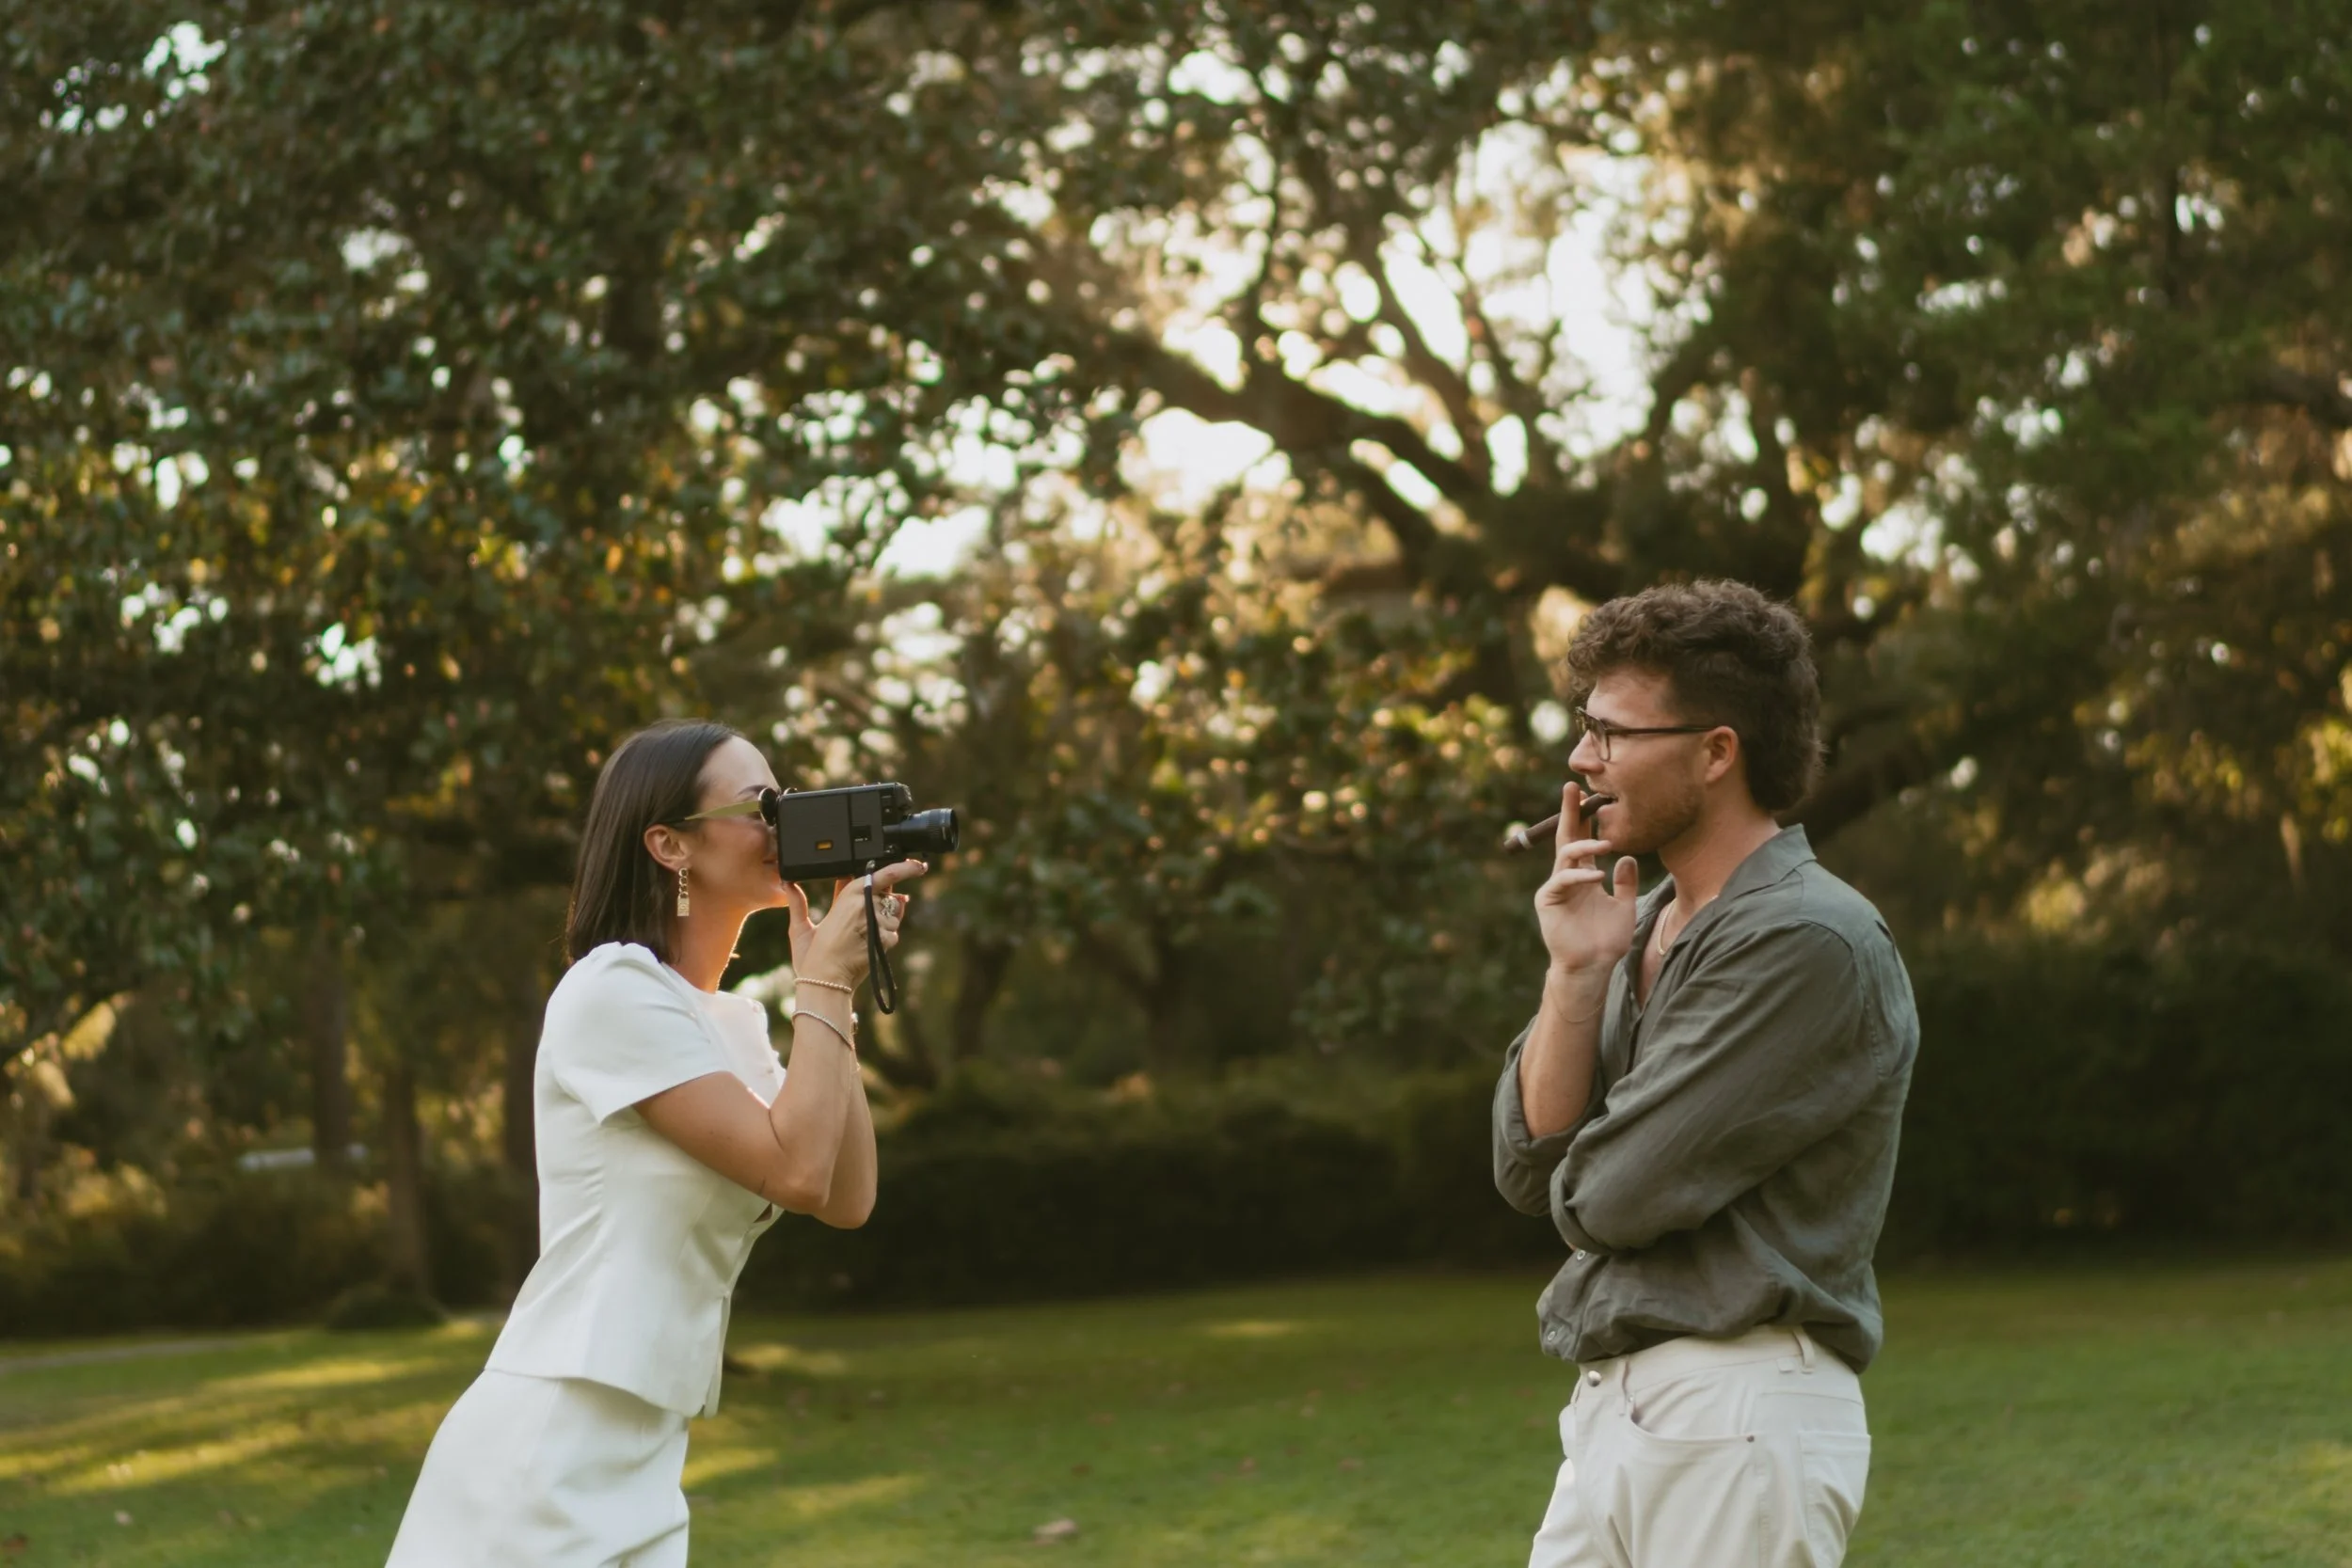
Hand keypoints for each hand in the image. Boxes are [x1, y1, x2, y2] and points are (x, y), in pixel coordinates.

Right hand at [786, 859, 927, 985]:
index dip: (903, 868)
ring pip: (893, 916)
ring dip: (884, 925)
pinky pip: (893, 934)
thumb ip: (799, 903)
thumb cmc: (811, 958)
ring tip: (860, 939)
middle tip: (862, 924)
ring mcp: (877, 922)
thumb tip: (788, 884)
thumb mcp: (801, 928)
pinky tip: (866, 948)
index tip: (918, 865)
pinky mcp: (884, 939)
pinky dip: (884, 940)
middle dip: (883, 906)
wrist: (825, 983)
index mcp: (847, 896)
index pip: (882, 875)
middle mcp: (865, 905)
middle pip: (890, 897)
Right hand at [1533, 782, 1638, 975]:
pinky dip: (1580, 876)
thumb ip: (1626, 882)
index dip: (1584, 818)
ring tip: (1606, 844)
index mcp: (1584, 876)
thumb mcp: (1625, 907)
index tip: (1589, 794)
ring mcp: (1556, 888)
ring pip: (1565, 856)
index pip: (1582, 839)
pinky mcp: (1548, 901)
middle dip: (1569, 812)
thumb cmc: (1606, 941)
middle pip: (1567, 837)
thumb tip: (1628, 857)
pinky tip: (1597, 876)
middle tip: (1572, 788)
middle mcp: (1568, 877)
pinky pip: (1563, 881)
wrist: (1592, 967)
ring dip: (1584, 845)